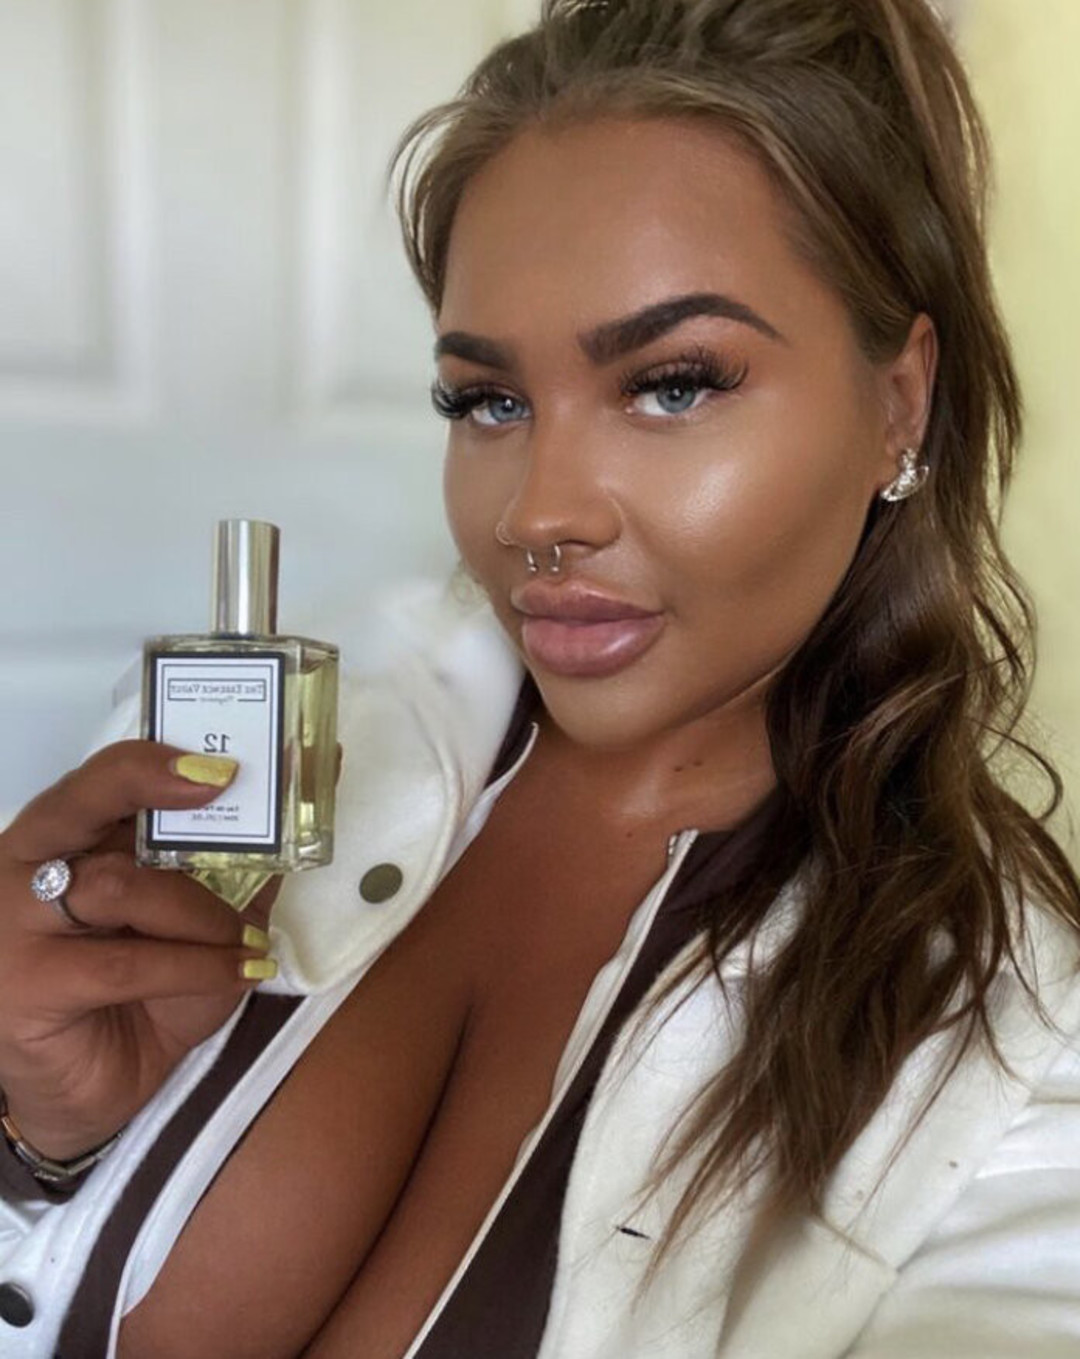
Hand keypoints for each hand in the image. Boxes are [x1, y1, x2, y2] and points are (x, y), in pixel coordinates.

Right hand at [0, 741, 278, 1160]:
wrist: (89, 1093)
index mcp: (65, 839)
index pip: (97, 780)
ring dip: (199, 911)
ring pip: (118, 886)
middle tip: (222, 785)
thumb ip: (233, 874)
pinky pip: (126, 963)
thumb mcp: (200, 926)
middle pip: (80, 804)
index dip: (151, 762)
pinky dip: (196, 965)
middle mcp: (27, 868)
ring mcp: (17, 927)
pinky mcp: (30, 987)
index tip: (218, 763)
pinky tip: (239, 970)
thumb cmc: (141, 997)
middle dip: (150, 785)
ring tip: (243, 938)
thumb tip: (301, 817)